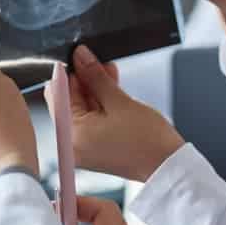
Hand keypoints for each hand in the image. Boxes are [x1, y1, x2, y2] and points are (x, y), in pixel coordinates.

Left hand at [46, 45, 183, 182]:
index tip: (79, 57)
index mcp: (71, 136)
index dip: (68, 72)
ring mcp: (84, 147)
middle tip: (96, 61)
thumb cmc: (147, 142)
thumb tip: (81, 57)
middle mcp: (72, 144)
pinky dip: (100, 103)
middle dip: (82, 79)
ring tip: (107, 70)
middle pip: (68, 101)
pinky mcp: (96, 147)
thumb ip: (95, 77)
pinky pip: (91, 119)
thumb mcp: (119, 101)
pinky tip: (111, 86)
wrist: (168, 167)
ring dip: (93, 88)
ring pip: (82, 108)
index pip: (57, 95)